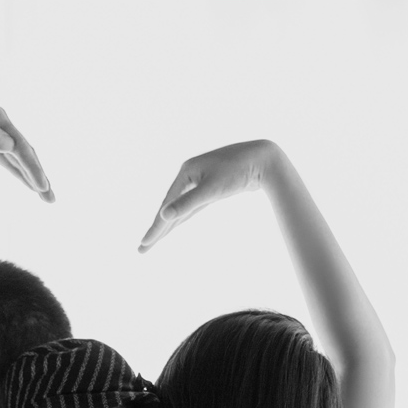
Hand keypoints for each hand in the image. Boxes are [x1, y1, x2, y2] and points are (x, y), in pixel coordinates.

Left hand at [0, 101, 54, 200]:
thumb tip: (9, 143)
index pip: (20, 147)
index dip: (33, 169)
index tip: (42, 188)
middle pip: (25, 152)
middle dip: (39, 175)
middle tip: (51, 199)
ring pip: (18, 157)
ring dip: (31, 176)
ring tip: (45, 196)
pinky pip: (7, 159)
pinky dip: (18, 171)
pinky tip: (27, 184)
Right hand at [138, 140, 274, 250]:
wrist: (265, 159)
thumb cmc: (239, 171)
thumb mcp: (212, 189)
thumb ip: (188, 204)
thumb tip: (164, 215)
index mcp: (186, 172)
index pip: (167, 206)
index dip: (155, 227)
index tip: (144, 244)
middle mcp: (190, 175)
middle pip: (170, 208)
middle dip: (157, 229)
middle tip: (142, 249)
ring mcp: (201, 181)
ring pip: (180, 208)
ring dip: (168, 225)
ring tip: (154, 240)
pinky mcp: (212, 187)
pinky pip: (192, 206)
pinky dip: (182, 217)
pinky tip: (175, 223)